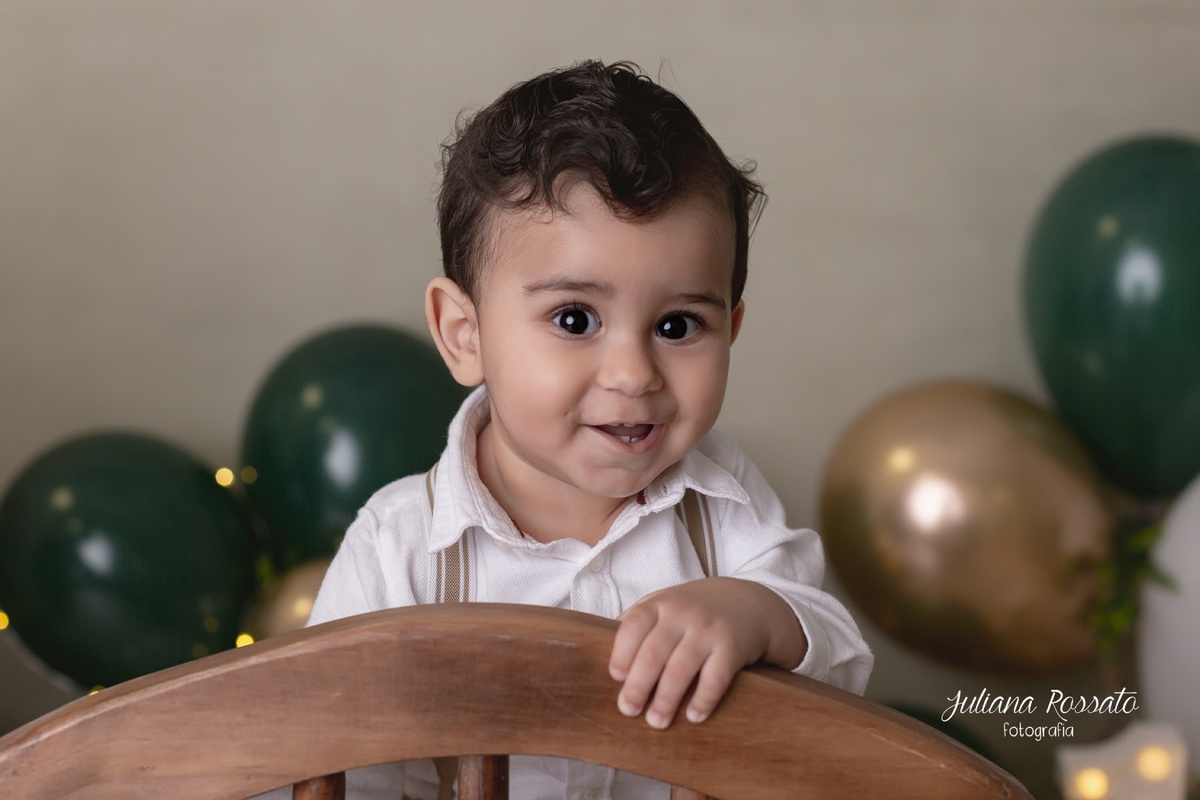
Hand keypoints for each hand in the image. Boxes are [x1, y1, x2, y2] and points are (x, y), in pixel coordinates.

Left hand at [608, 577, 805, 728]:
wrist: (747, 603)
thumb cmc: (692, 611)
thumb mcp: (663, 606)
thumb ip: (636, 625)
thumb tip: (596, 653)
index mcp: (659, 605)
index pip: (633, 624)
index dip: (621, 651)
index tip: (615, 677)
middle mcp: (682, 614)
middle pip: (654, 651)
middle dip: (638, 684)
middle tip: (628, 710)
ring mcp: (707, 630)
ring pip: (682, 667)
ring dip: (667, 699)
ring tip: (657, 722)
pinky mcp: (732, 646)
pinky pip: (716, 676)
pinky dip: (704, 699)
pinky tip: (693, 716)